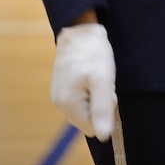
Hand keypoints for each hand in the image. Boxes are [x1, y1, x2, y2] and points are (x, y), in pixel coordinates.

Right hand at [50, 22, 116, 140]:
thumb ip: (102, 109)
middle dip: (99, 103)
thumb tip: (103, 137)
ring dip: (94, 94)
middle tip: (101, 80)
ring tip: (95, 74)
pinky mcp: (62, 86)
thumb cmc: (92, 52)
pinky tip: (90, 72)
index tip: (106, 90)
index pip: (92, 128)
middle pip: (87, 118)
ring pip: (85, 107)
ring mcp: (59, 94)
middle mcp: (59, 103)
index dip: (104, 111)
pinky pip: (80, 97)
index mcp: (68, 104)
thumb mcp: (103, 79)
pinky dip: (89, 88)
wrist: (79, 27)